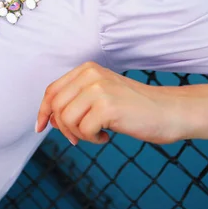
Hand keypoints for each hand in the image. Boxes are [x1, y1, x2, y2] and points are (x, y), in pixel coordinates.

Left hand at [36, 61, 181, 145]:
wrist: (168, 111)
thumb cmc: (134, 107)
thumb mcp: (101, 95)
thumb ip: (76, 100)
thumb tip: (49, 119)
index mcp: (87, 69)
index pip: (53, 90)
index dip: (43, 111)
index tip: (40, 127)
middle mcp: (90, 74)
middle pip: (56, 106)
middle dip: (63, 127)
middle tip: (78, 138)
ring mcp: (98, 89)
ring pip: (66, 119)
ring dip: (78, 134)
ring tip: (96, 134)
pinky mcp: (107, 106)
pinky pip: (83, 130)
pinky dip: (92, 139)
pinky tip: (107, 136)